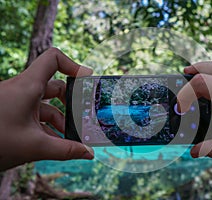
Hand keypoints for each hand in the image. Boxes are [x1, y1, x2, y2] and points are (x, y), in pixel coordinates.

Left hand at [0, 47, 93, 170]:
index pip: (53, 59)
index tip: (87, 80)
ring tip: (71, 139)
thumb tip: (89, 154)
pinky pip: (34, 116)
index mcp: (28, 86)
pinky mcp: (12, 113)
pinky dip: (47, 127)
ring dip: (60, 121)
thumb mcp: (33, 146)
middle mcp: (23, 90)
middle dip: (71, 104)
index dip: (73, 65)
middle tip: (83, 118)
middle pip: (55, 86)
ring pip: (45, 105)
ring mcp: (16, 102)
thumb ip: (65, 150)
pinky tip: (56, 144)